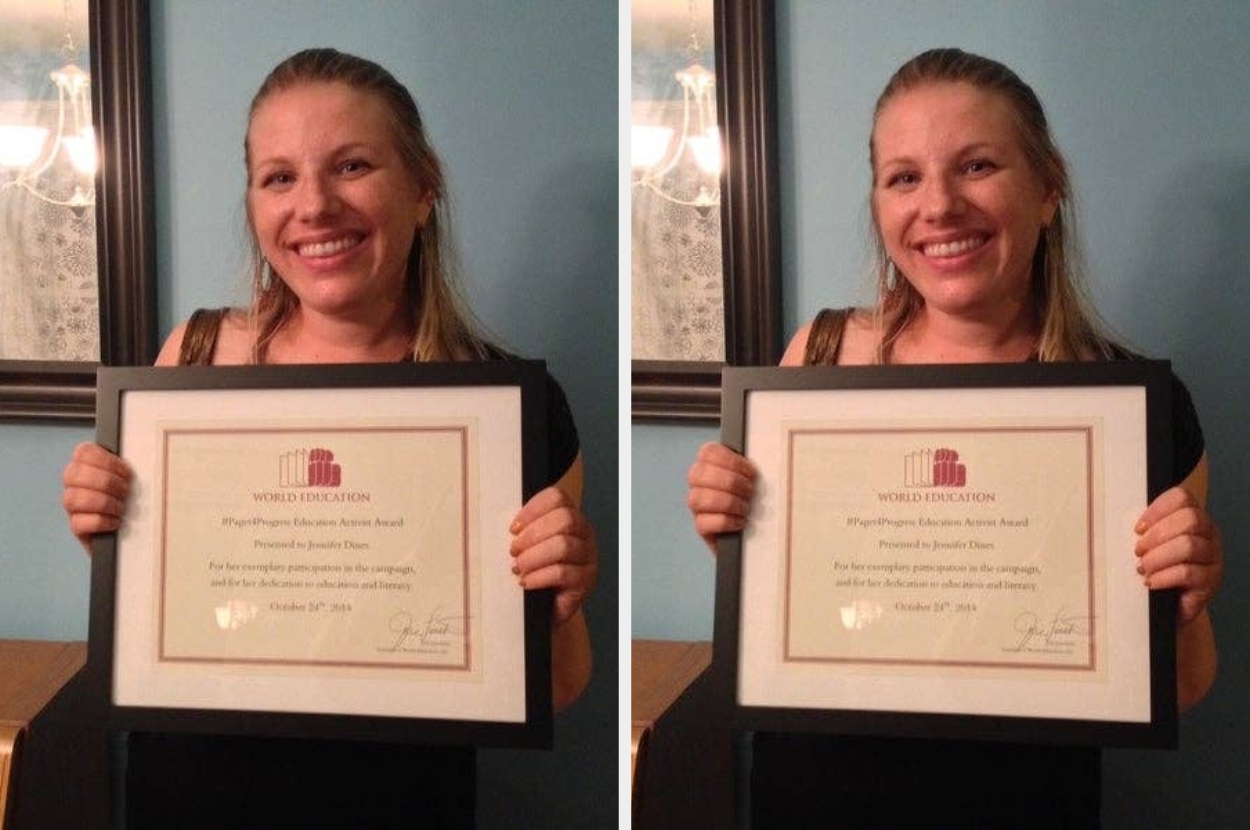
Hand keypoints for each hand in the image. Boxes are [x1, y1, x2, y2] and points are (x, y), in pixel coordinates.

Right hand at [61, 442, 132, 553]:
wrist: (133, 532)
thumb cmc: (133, 500)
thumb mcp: (133, 479)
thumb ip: (129, 468)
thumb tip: (144, 458)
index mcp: (87, 466)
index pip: (83, 452)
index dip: (105, 460)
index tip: (126, 472)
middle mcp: (74, 485)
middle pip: (73, 474)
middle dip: (105, 481)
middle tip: (125, 491)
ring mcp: (72, 507)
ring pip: (73, 498)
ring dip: (103, 502)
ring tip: (121, 508)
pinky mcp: (77, 528)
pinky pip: (78, 523)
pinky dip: (101, 521)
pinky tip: (116, 522)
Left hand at [510, 486, 596, 623]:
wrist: (547, 607)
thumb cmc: (536, 571)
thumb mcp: (530, 545)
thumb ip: (523, 530)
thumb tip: (507, 526)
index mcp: (571, 517)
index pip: (557, 498)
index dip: (532, 509)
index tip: (513, 528)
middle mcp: (584, 533)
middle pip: (564, 519)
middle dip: (532, 535)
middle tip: (514, 551)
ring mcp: (588, 557)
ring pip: (563, 546)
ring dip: (533, 557)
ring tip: (518, 568)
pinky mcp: (586, 581)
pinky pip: (562, 573)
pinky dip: (539, 576)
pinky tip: (526, 582)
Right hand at [686, 442, 756, 552]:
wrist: (755, 533)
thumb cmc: (755, 501)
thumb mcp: (754, 479)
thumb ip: (750, 468)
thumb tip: (762, 458)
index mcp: (710, 465)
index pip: (708, 452)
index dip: (730, 460)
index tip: (750, 472)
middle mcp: (698, 484)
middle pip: (699, 473)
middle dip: (730, 482)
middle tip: (750, 491)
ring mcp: (697, 507)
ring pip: (698, 498)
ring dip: (728, 502)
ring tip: (745, 508)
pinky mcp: (701, 528)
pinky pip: (703, 523)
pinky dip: (725, 521)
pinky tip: (740, 521)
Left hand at [1135, 486, 1222, 624]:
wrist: (1168, 605)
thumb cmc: (1156, 569)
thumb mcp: (1150, 544)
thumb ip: (1145, 530)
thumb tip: (1121, 521)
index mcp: (1193, 518)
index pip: (1182, 498)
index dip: (1157, 509)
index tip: (1137, 528)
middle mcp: (1208, 534)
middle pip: (1189, 519)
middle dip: (1157, 535)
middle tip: (1138, 551)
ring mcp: (1213, 557)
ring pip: (1188, 546)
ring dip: (1157, 557)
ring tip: (1142, 568)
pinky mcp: (1211, 582)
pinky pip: (1188, 573)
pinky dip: (1163, 576)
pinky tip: (1150, 582)